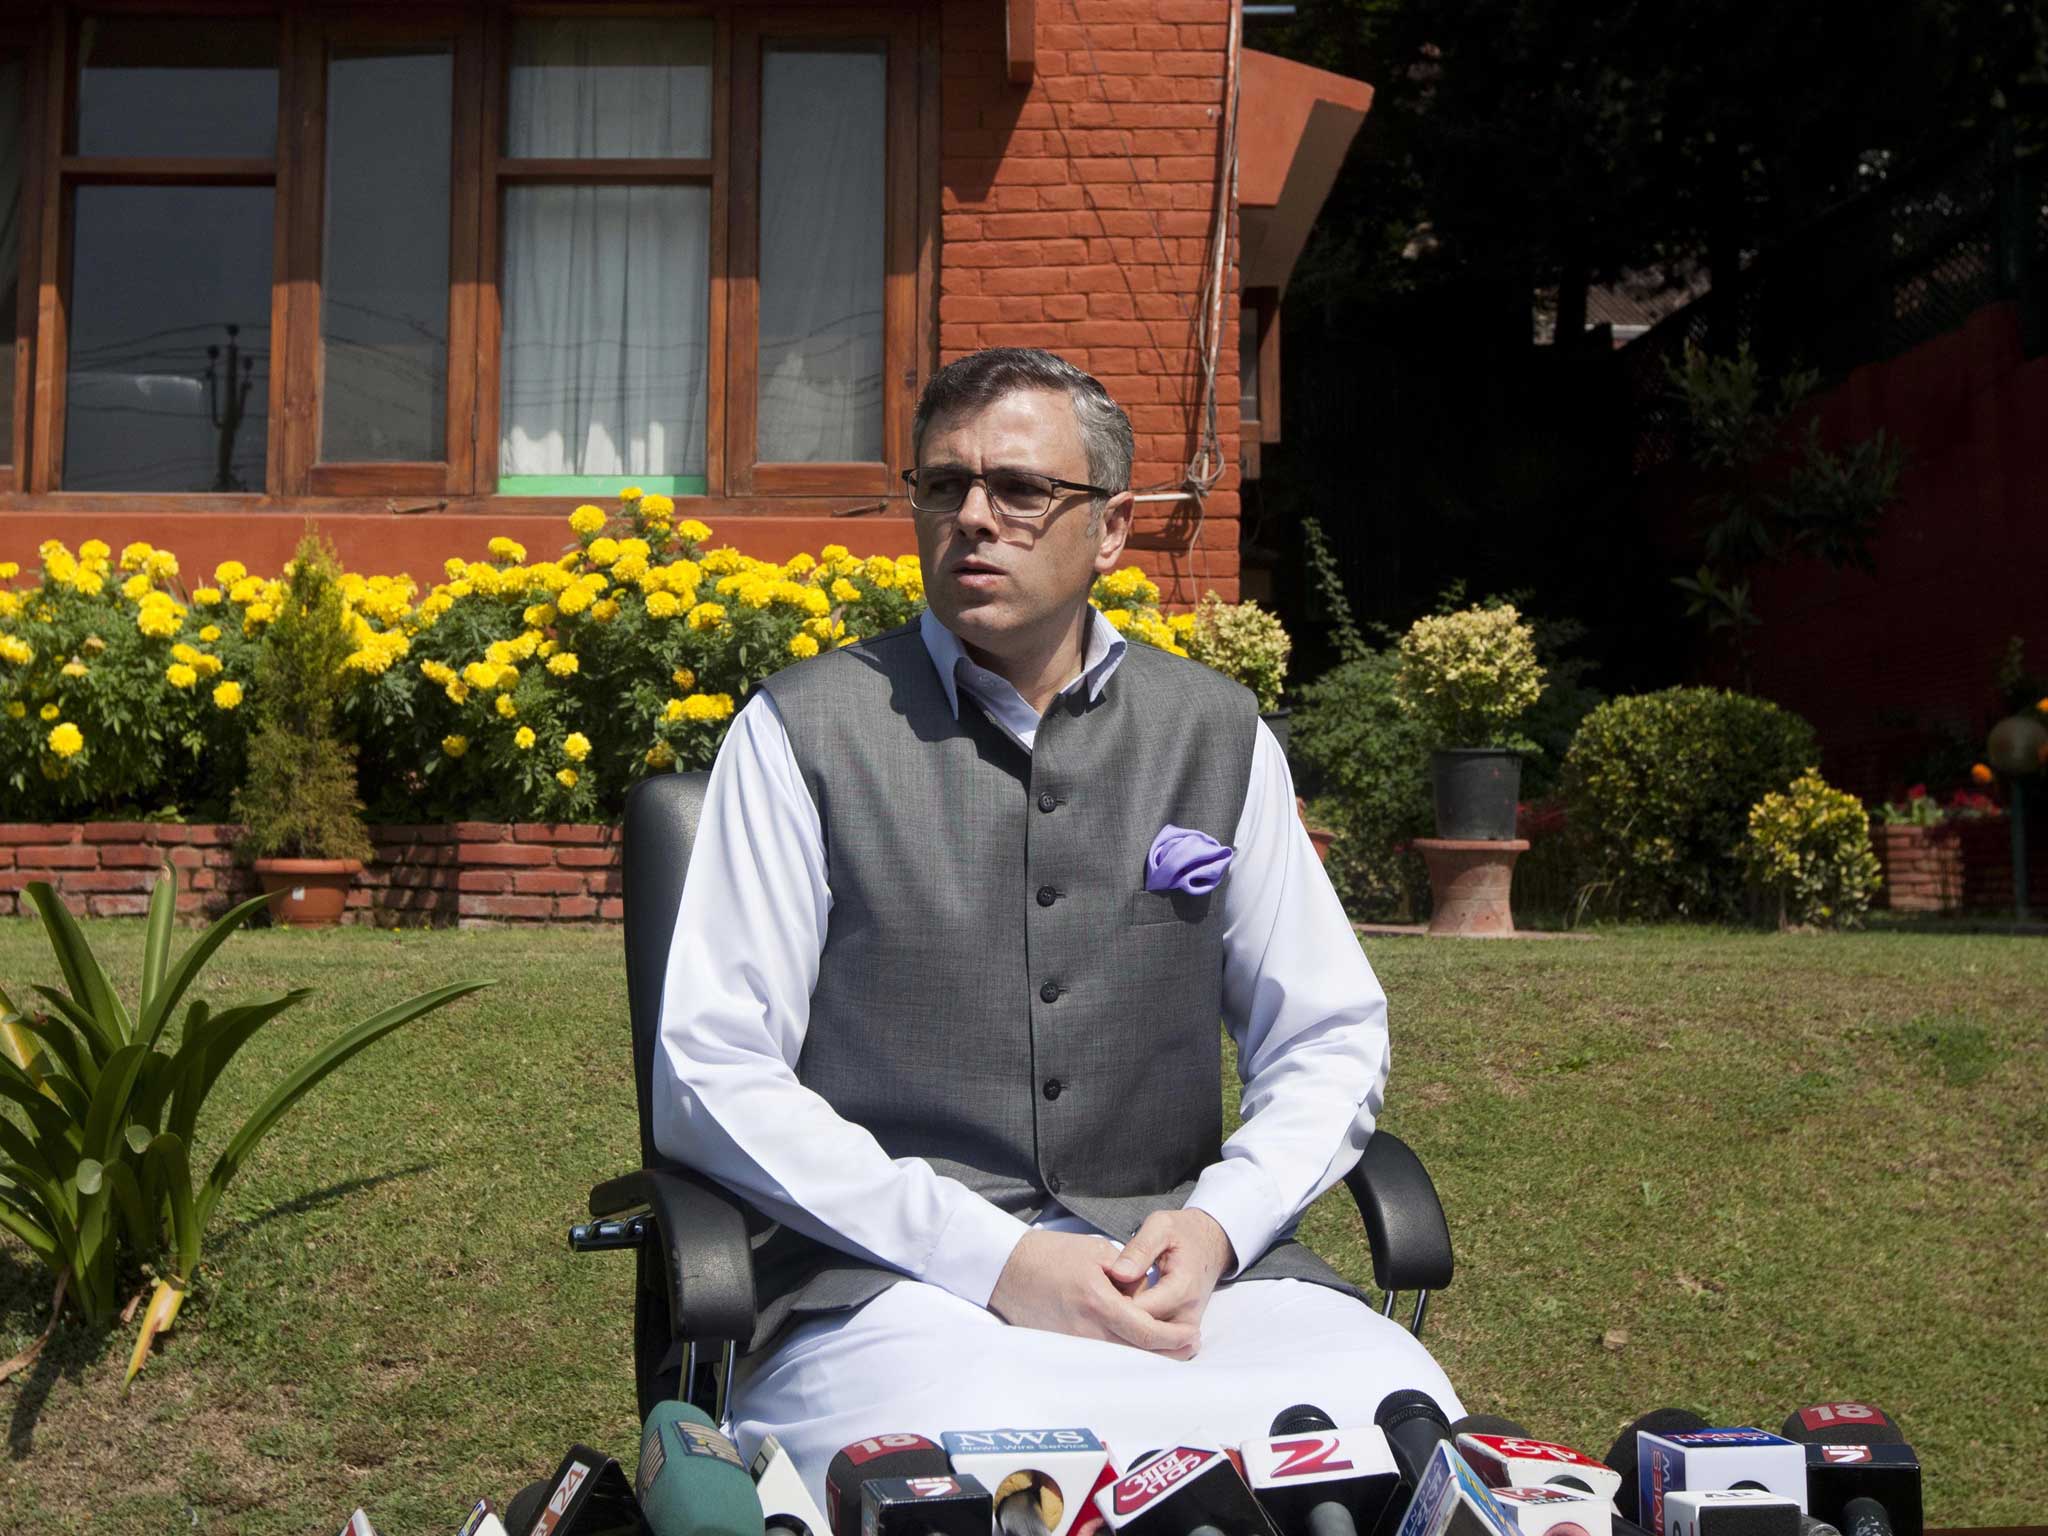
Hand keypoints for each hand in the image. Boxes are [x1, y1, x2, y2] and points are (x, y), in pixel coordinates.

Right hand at [988, 1229, 1199, 1357]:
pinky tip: (1139, 1346)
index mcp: (1098, 1301)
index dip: (1172, 1337)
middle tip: (1191, 1345)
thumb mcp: (1097, 1251)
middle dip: (1168, 1352)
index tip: (1191, 1334)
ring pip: (1121, 1359)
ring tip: (1172, 1347)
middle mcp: (1087, 1329)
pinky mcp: (1064, 1346)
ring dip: (1148, 1355)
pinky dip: (1124, 1354)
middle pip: (1137, 1353)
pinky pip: (1101, 1356)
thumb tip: (1147, 1293)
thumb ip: (1128, 1274)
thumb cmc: (1051, 1254)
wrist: (1007, 1268)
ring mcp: (1073, 1342)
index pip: (1145, 1331)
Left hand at [1104, 1209, 1235, 1336]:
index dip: (1114, 1303)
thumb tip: (1119, 1274)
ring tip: (1113, 1303)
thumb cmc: (1184, 1233)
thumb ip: (1140, 1249)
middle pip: (1142, 1332)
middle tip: (1101, 1297)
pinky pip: (1156, 1340)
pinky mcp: (1183, 1332)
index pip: (1140, 1311)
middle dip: (1117, 1317)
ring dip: (1127, 1326)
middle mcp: (1187, 1314)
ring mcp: (1186, 1327)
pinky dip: (1138, 1330)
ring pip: (1148, 1341)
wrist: (1212, 1244)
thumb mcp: (1160, 1226)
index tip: (1099, 1289)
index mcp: (1182, 1288)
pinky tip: (1125, 1313)